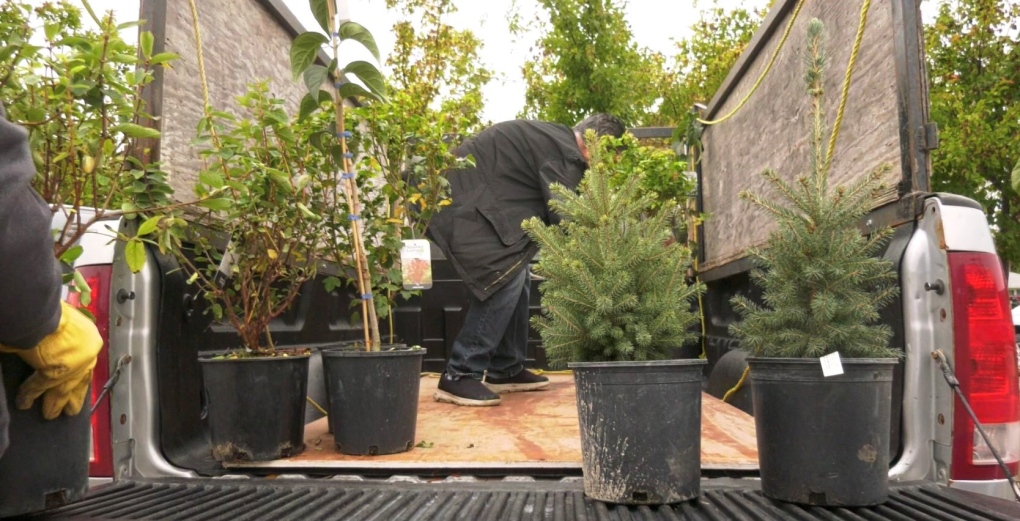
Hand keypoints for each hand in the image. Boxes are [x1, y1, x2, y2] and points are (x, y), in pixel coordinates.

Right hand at [0, 301, 101, 418]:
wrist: (41, 310)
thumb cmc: (50, 311)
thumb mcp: (66, 323)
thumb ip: (65, 337)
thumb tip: (59, 344)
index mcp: (90, 339)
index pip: (86, 363)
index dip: (81, 376)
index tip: (79, 386)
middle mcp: (86, 354)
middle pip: (78, 380)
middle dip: (73, 396)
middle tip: (71, 411)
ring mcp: (72, 366)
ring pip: (62, 389)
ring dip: (54, 403)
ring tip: (50, 415)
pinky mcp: (53, 373)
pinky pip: (39, 387)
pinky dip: (30, 395)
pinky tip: (24, 404)